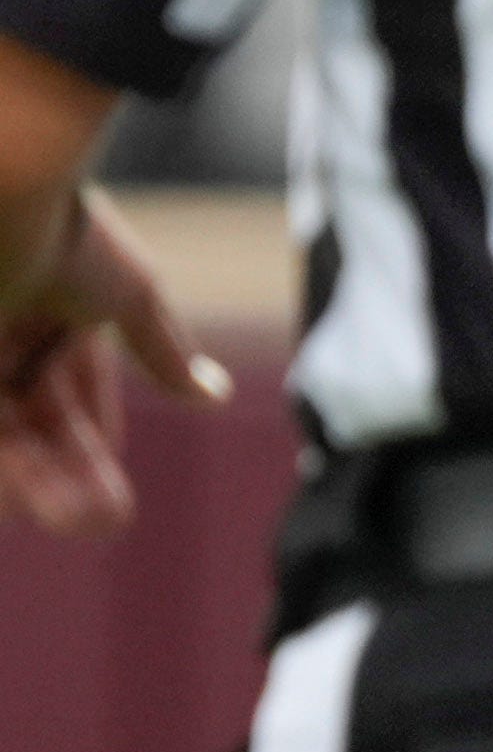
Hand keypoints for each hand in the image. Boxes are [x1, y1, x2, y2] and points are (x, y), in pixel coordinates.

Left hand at [0, 193, 225, 536]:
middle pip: (32, 419)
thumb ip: (165, 348)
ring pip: (4, 433)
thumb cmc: (65, 229)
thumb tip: (212, 395)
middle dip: (70, 473)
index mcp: (46, 302)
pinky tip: (28, 499)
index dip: (89, 437)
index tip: (108, 486)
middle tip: (103, 522)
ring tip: (84, 522)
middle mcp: (3, 331)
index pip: (68, 386)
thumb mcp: (132, 291)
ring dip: (39, 482)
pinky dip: (8, 469)